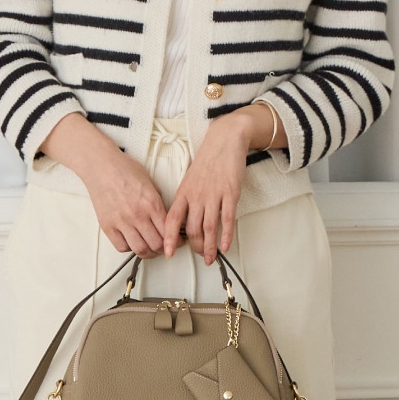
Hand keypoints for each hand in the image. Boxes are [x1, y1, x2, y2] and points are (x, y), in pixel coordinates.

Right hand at [81, 151, 167, 258]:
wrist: (101, 166)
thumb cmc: (124, 169)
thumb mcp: (150, 182)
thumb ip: (159, 202)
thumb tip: (166, 219)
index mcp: (151, 203)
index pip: (169, 232)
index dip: (176, 241)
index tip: (177, 242)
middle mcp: (138, 214)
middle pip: (156, 244)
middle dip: (164, 249)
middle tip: (165, 248)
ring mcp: (122, 222)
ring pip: (140, 249)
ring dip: (148, 253)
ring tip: (150, 249)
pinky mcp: (108, 226)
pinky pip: (121, 247)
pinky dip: (129, 248)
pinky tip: (132, 242)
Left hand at [163, 110, 251, 264]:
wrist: (225, 140)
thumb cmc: (208, 160)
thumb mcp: (190, 178)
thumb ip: (186, 198)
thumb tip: (183, 219)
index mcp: (184, 192)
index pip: (172, 219)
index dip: (168, 237)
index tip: (167, 252)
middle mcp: (197, 196)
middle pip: (192, 229)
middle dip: (195, 247)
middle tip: (200, 257)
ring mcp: (214, 195)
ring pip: (209, 228)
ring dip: (209, 247)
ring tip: (211, 258)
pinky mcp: (230, 193)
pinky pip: (227, 219)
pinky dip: (226, 236)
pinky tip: (225, 246)